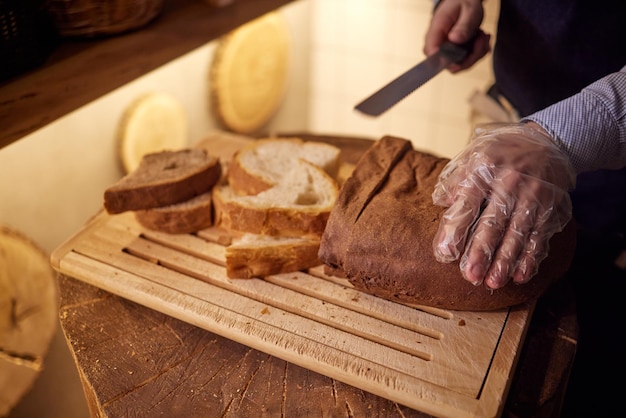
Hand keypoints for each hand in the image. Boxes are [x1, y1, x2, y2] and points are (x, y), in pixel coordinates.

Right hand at [424, 0, 490, 71]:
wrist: (465, 1)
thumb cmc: (463, 2)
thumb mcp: (469, 10)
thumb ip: (463, 25)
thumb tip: (454, 40)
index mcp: (436, 30)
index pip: (431, 52)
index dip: (444, 60)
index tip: (463, 56)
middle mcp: (438, 43)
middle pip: (447, 64)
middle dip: (469, 57)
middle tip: (481, 39)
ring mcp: (445, 50)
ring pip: (459, 66)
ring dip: (476, 54)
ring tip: (483, 36)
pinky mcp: (454, 53)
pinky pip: (465, 62)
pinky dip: (477, 54)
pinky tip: (481, 40)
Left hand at [432, 123, 575, 288]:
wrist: (549, 141)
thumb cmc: (500, 153)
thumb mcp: (472, 154)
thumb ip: (454, 179)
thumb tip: (439, 201)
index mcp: (485, 167)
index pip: (467, 202)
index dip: (455, 230)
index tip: (445, 253)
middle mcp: (511, 182)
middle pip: (494, 222)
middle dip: (481, 252)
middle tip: (470, 276)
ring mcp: (535, 196)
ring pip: (519, 234)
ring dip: (506, 261)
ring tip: (492, 282)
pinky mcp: (552, 208)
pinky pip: (541, 236)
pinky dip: (531, 258)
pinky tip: (520, 275)